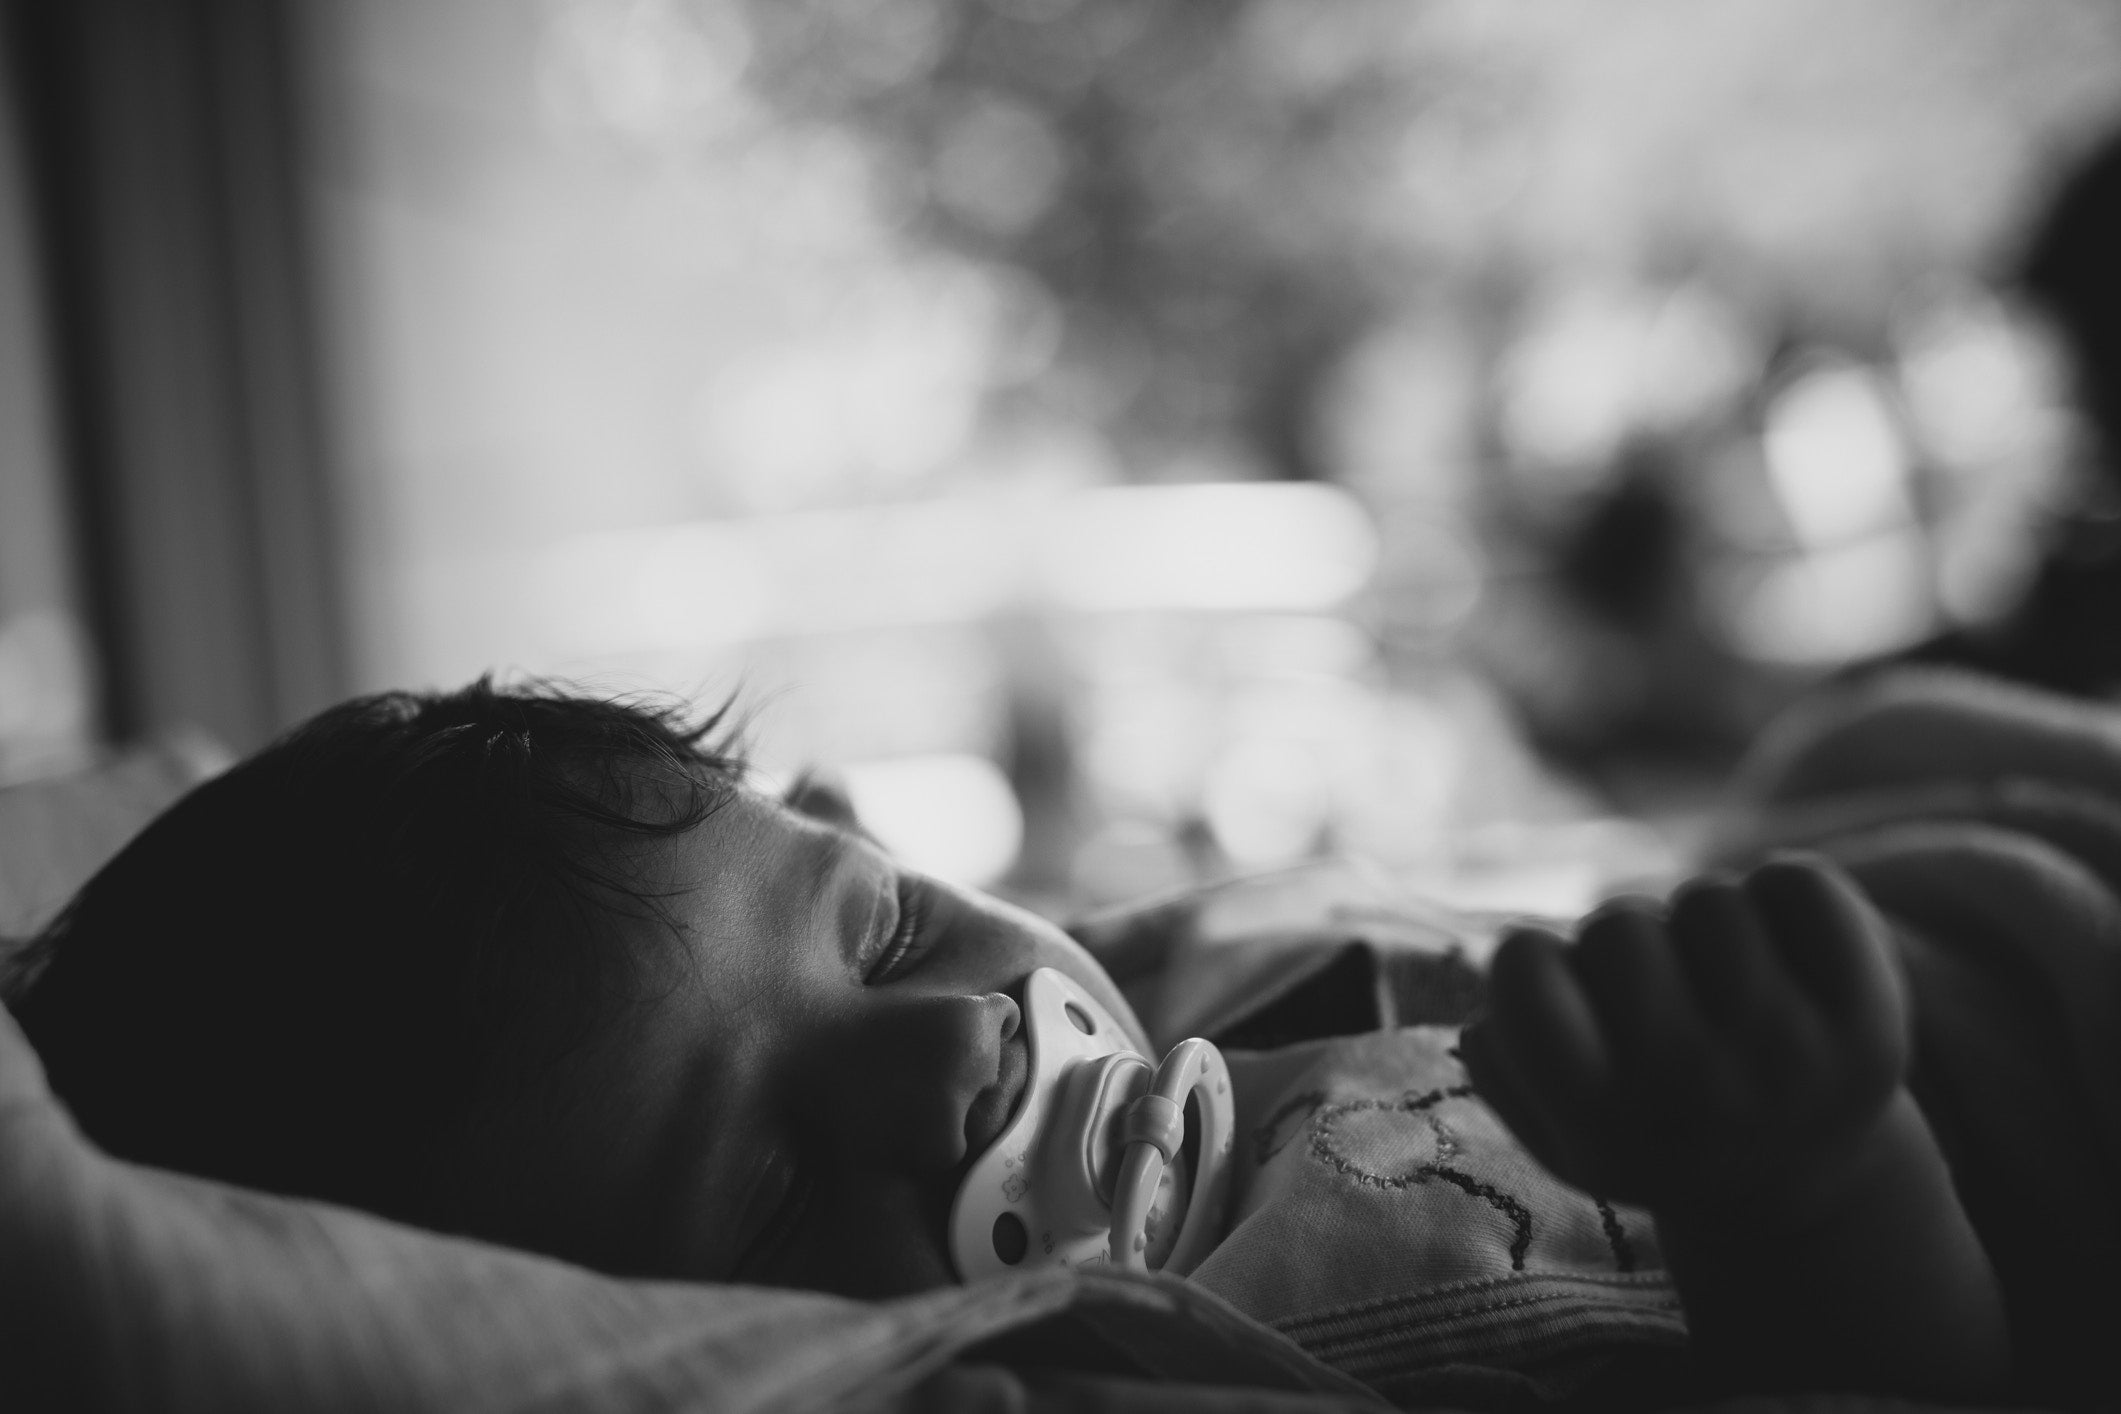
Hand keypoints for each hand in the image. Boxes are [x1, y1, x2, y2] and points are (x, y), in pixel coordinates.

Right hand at [1460, 857, 1909, 1232]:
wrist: (1802, 1186)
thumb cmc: (1656, 1137)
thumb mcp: (1561, 1136)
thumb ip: (1508, 1072)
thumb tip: (1494, 1014)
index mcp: (1605, 1123)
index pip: (1524, 969)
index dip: (1529, 964)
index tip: (1556, 997)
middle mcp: (1699, 1091)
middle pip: (1616, 923)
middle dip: (1621, 945)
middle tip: (1650, 998)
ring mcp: (1791, 1051)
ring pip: (1707, 898)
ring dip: (1702, 927)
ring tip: (1718, 983)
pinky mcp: (1868, 1015)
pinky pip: (1799, 884)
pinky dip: (1784, 897)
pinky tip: (1782, 953)